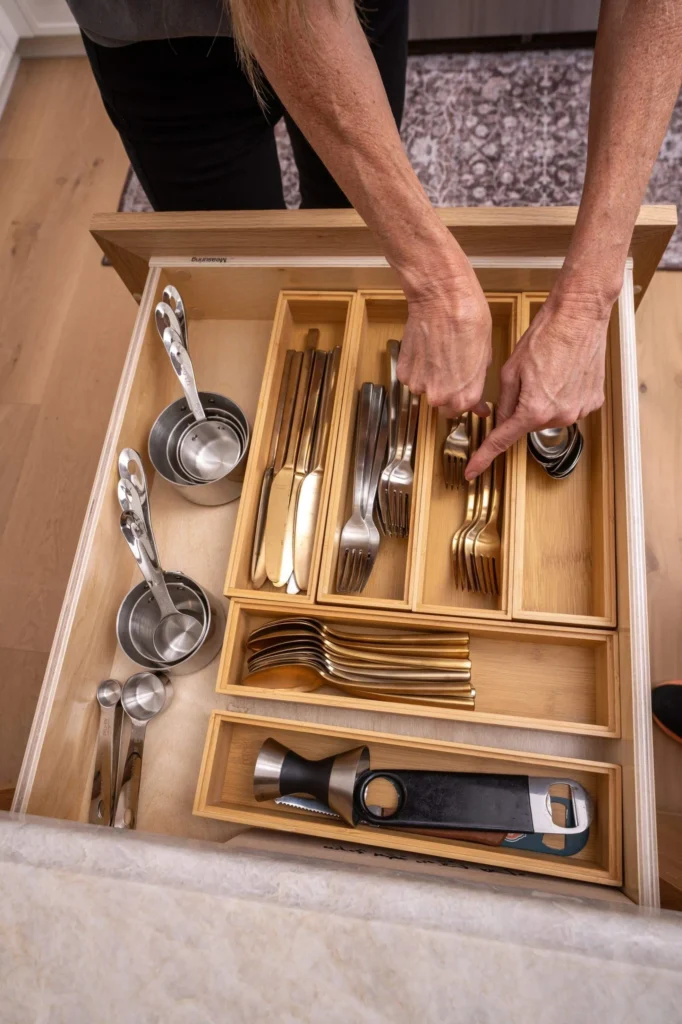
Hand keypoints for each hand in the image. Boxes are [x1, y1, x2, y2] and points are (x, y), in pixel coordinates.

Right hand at [396, 257, 492, 418]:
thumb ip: (477, 382)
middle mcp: (441, 396)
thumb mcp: (485, 355)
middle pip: (443, 404)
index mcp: (466, 395)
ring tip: (438, 354)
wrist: (442, 299)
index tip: (470, 398)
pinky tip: (426, 349)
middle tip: (452, 367)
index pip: (463, 410)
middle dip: (448, 391)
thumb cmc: (469, 320)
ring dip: (431, 378)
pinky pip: (412, 377)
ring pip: (425, 389)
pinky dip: (418, 367)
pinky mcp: (404, 372)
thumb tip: (477, 401)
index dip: (467, 402)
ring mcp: (420, 385)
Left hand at [466, 288, 610, 479]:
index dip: (484, 457)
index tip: (472, 471)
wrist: (579, 317)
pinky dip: (564, 395)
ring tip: (549, 371)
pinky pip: (570, 406)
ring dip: (545, 400)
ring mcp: (579, 411)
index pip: (502, 441)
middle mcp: (559, 416)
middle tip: (528, 378)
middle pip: (529, 423)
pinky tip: (564, 373)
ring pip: (550, 415)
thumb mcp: (511, 370)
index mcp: (533, 411)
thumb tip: (503, 419)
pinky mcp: (593, 401)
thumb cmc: (545, 337)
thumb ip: (505, 402)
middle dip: (524, 406)